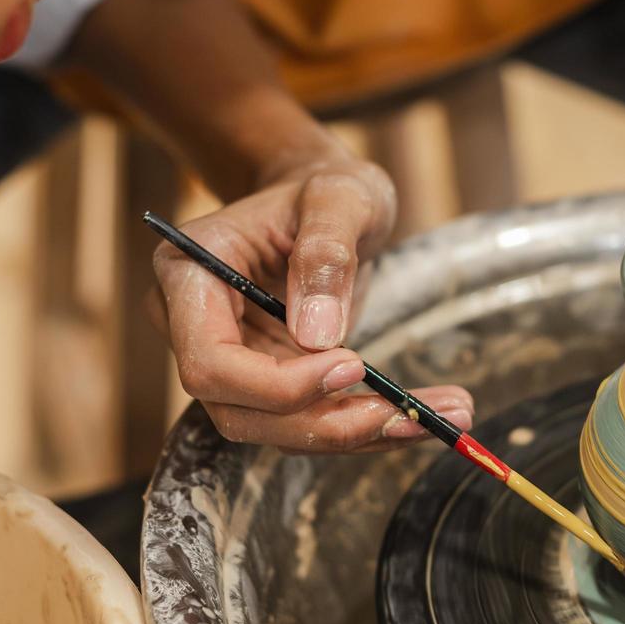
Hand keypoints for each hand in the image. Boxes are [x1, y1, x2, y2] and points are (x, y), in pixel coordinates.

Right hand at [150, 156, 473, 451]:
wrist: (327, 204)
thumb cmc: (325, 188)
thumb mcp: (338, 195)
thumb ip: (326, 252)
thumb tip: (317, 335)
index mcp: (189, 276)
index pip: (209, 362)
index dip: (276, 384)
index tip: (353, 363)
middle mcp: (195, 328)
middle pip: (238, 410)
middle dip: (323, 423)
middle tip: (405, 416)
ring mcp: (232, 360)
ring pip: (276, 429)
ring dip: (354, 435)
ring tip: (434, 420)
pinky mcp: (270, 381)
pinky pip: (309, 420)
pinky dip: (365, 427)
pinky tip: (420, 417)